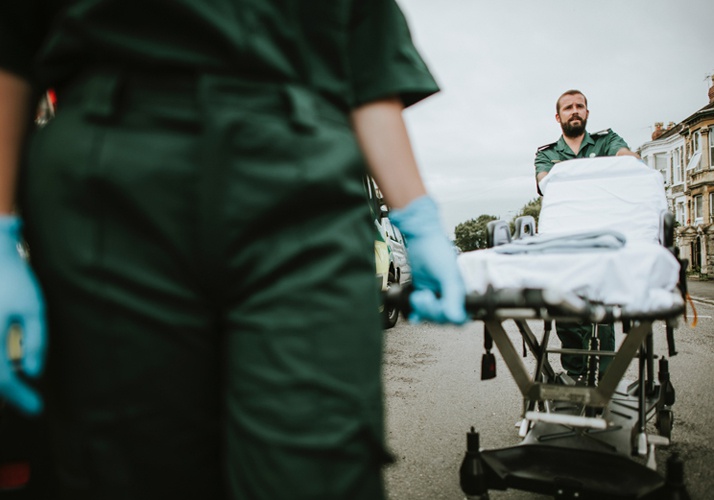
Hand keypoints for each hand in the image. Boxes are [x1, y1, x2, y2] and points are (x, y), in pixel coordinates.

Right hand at [0, 216, 45, 414]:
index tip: (38, 409)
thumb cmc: (13, 280)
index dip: (18, 397)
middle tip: (27, 403)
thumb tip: (34, 373)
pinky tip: (7, 370)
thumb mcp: (34, 308)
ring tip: (15, 391)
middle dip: (6, 393)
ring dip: (0, 380)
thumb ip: (36, 341)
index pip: (1, 380)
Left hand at [389, 196, 466, 323]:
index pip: (459, 318)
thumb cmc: (437, 250)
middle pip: (443, 319)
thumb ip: (453, 296)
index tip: (439, 306)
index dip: (448, 316)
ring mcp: (436, 294)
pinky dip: (417, 314)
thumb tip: (455, 318)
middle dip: (430, 310)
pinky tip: (413, 315)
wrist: (420, 237)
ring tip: (417, 295)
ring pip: (431, 316)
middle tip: (423, 296)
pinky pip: (421, 310)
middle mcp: (450, 295)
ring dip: (422, 309)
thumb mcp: (447, 274)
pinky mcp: (424, 291)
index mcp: (461, 292)